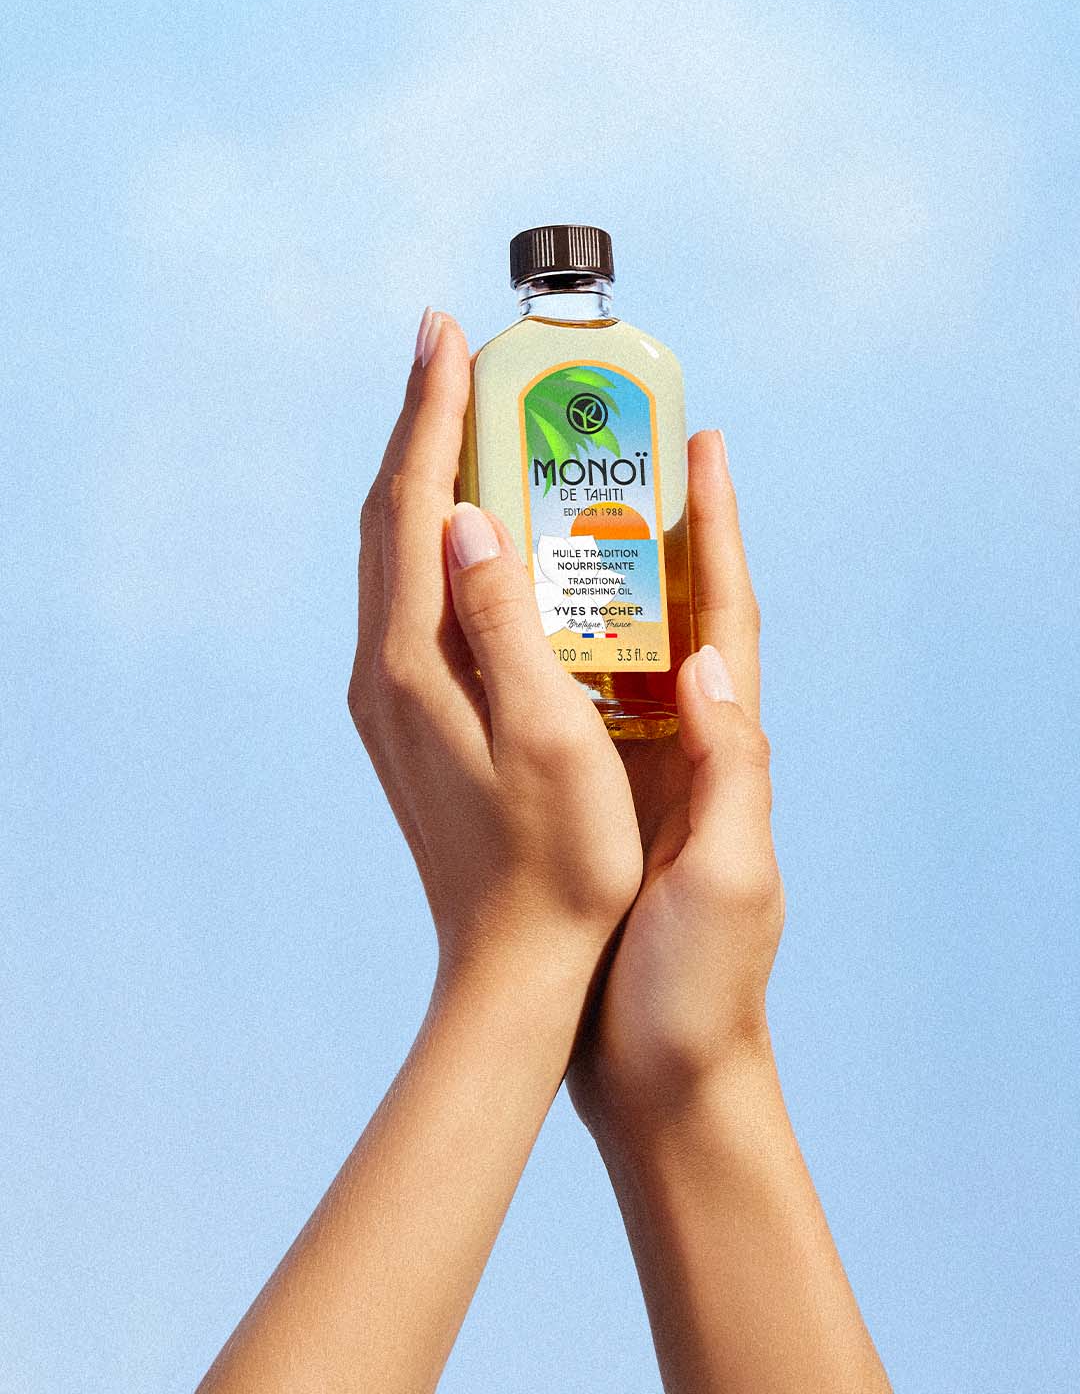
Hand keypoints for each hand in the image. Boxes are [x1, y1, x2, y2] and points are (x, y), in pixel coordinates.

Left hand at [348, 308, 641, 996]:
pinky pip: (415, 599)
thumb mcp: (547, 732)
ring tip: (472, 422)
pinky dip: (439, 541)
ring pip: (397, 557)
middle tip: (457, 356)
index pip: (413, 505)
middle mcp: (384, 669)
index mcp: (414, 662)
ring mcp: (390, 695)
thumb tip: (464, 516)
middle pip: (390, 518)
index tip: (448, 336)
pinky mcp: (410, 716)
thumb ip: (502, 619)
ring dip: (428, 479)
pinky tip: (477, 532)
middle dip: (421, 426)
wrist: (515, 961)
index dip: (432, 413)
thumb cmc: (556, 858)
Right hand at [568, 429, 784, 1133]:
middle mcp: (680, 741)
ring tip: (521, 501)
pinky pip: (548, 701)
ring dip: (567, 574)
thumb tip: (709, 660)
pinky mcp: (582, 803)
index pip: (728, 607)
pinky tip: (482, 619)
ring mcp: (628, 768)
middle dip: (634, 521)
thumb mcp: (732, 876)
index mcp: (728, 746)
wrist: (658, 1076)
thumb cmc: (704, 987)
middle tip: (586, 446)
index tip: (701, 439)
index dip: (720, 522)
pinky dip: (522, 649)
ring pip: (593, 646)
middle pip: (659, 606)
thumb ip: (731, 769)